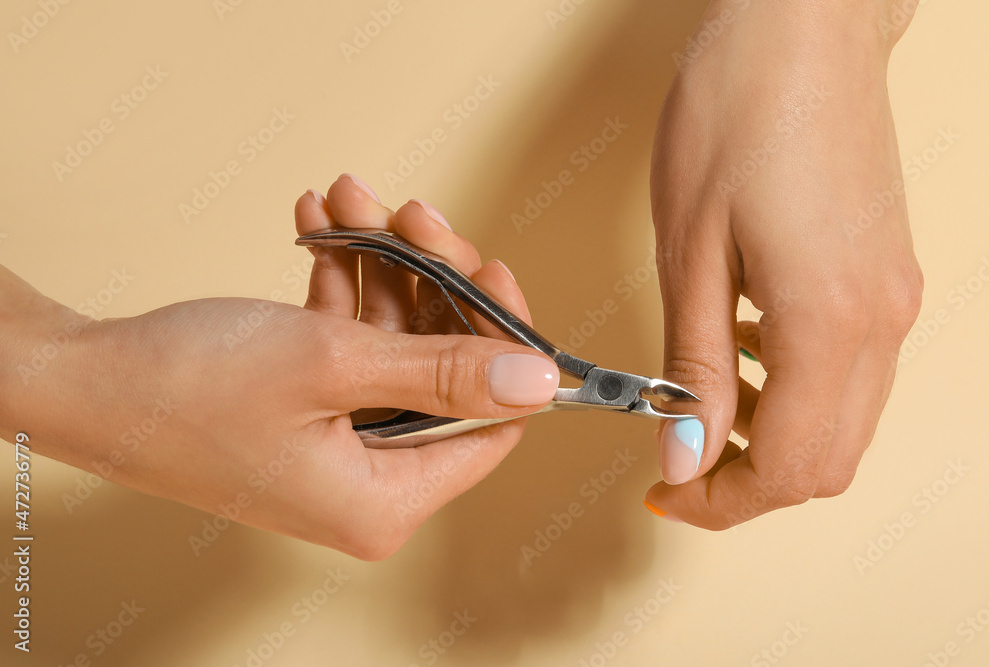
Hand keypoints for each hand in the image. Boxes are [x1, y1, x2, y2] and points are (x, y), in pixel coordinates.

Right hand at [3, 175, 557, 558]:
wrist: (80, 382)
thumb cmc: (188, 388)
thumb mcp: (333, 367)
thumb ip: (444, 371)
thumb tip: (541, 381)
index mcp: (385, 501)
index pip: (493, 422)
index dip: (500, 339)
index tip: (488, 267)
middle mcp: (368, 482)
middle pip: (443, 369)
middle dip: (426, 276)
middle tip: (409, 212)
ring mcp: (337, 444)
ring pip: (393, 342)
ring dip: (377, 262)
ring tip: (351, 199)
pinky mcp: (306, 412)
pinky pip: (348, 342)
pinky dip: (339, 282)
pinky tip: (321, 225)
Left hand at [643, 1, 922, 527]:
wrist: (804, 24)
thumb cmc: (736, 113)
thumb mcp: (690, 252)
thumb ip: (694, 367)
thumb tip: (686, 456)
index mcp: (830, 324)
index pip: (789, 469)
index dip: (724, 503)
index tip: (670, 497)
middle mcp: (881, 323)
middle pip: (827, 463)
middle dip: (750, 483)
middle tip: (680, 462)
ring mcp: (894, 300)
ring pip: (842, 423)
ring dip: (772, 437)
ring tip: (702, 402)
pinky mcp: (887, 277)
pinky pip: (850, 372)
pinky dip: (794, 391)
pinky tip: (743, 347)